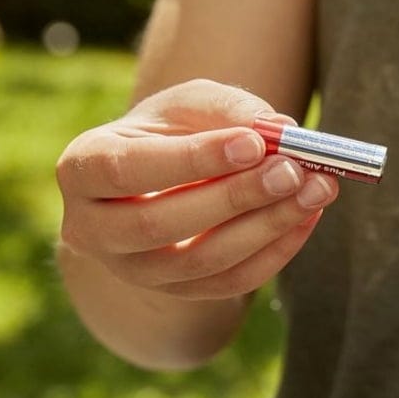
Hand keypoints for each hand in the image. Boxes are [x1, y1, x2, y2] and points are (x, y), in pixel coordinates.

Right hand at [56, 78, 338, 299]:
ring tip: (316, 189)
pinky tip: (307, 215)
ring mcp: (134, 271)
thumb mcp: (188, 104)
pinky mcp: (176, 293)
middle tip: (292, 170)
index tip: (253, 143)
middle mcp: (93, 230)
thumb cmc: (169, 132)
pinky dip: (275, 250)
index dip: (191, 160)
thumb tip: (277, 131)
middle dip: (235, 197)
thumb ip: (226, 109)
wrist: (160, 179)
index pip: (128, 170)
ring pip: (200, 261)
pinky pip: (229, 283)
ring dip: (265, 226)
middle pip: (161, 223)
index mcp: (82, 169)